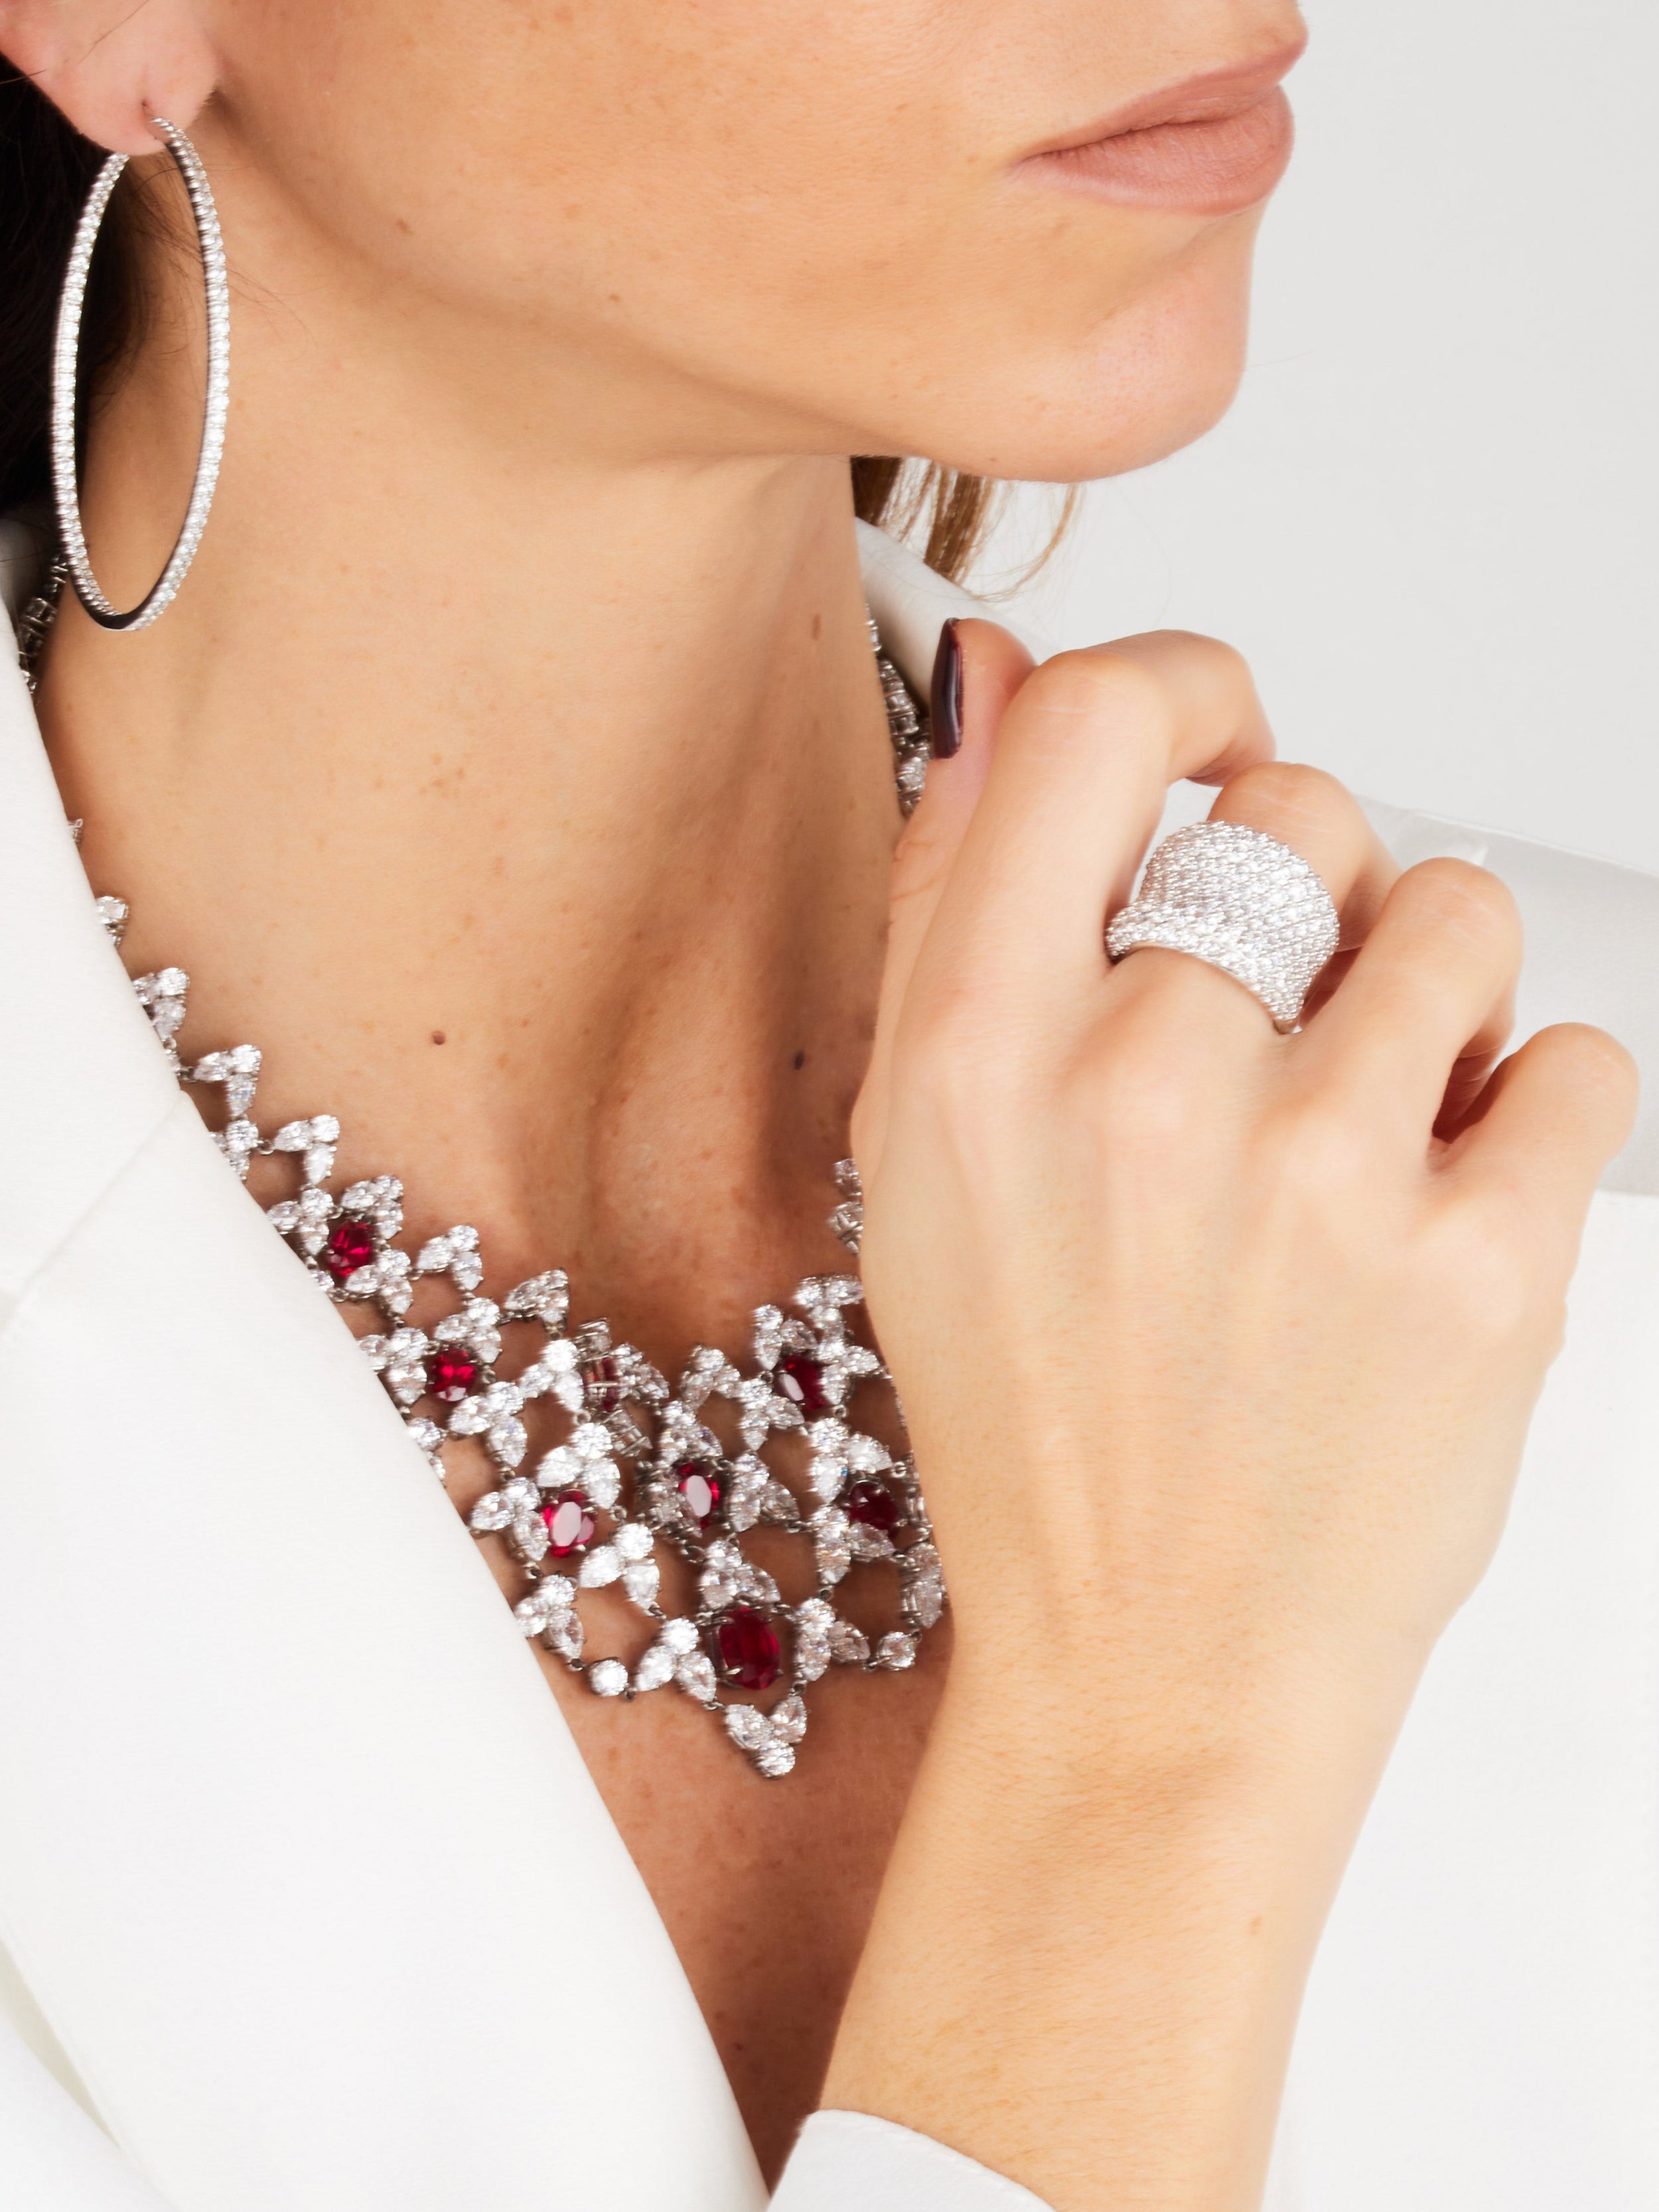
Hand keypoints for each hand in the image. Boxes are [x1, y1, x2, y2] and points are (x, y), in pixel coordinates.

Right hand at [831, 622, 1635, 2210]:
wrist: (1152, 1666)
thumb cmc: (1040, 1420)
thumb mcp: (921, 1161)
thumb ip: (960, 901)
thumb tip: (1009, 686)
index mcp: (975, 1054)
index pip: (1106, 723)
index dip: (1187, 688)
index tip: (1220, 732)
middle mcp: (1140, 1094)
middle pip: (1304, 810)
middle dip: (1308, 898)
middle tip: (1270, 1044)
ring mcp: (1320, 1182)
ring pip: (1456, 915)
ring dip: (1428, 1002)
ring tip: (1360, 1138)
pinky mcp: (1483, 1271)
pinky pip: (1578, 1059)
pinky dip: (1529, 1114)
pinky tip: (1436, 1211)